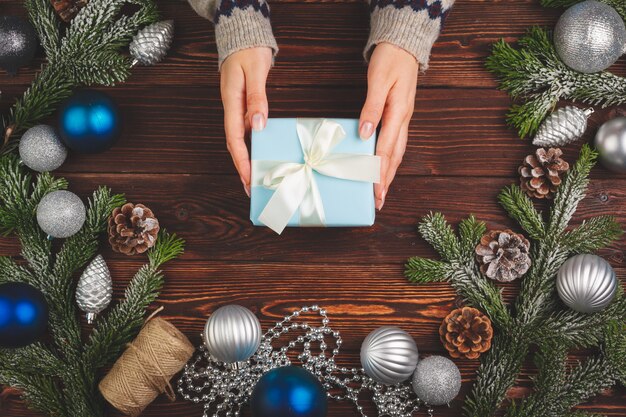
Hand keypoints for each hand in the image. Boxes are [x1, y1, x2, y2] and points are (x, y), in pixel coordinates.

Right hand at [220, 47, 272, 196]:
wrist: (243, 36)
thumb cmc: (249, 52)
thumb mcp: (254, 72)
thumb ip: (256, 99)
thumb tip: (258, 125)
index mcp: (231, 102)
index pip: (234, 138)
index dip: (241, 160)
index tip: (248, 177)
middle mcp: (232, 108)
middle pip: (234, 144)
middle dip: (242, 167)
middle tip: (252, 187)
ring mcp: (236, 108)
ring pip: (239, 140)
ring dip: (246, 160)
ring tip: (255, 179)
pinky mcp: (243, 107)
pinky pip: (246, 131)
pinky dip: (251, 147)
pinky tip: (259, 156)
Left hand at [359, 42, 418, 209]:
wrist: (403, 47)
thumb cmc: (390, 61)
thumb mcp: (378, 80)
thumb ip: (372, 107)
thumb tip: (365, 132)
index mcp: (398, 113)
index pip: (386, 149)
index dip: (379, 172)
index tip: (375, 191)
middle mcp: (403, 120)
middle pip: (395, 157)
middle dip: (386, 180)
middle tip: (379, 202)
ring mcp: (403, 119)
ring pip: (397, 152)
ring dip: (388, 173)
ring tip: (381, 192)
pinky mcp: (399, 117)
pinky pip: (395, 144)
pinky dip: (389, 160)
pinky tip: (382, 168)